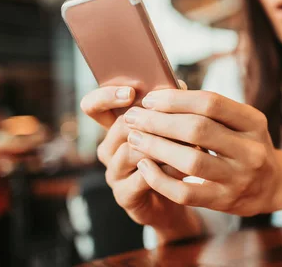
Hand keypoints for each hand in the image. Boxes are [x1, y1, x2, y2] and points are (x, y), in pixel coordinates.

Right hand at [82, 84, 202, 242]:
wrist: (179, 197)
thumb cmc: (175, 157)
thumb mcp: (171, 129)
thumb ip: (169, 109)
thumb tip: (179, 84)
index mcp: (115, 128)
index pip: (93, 106)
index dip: (106, 96)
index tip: (131, 92)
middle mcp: (109, 149)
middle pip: (120, 126)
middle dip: (152, 121)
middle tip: (180, 118)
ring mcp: (113, 173)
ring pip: (129, 151)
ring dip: (161, 146)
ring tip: (188, 143)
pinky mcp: (124, 196)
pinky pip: (141, 178)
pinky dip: (166, 170)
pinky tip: (184, 168)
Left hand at [123, 89, 281, 216]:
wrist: (273, 184)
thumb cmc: (246, 145)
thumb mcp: (242, 122)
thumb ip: (211, 110)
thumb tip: (162, 94)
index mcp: (254, 122)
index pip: (211, 103)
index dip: (176, 99)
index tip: (150, 99)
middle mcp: (250, 150)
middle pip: (198, 129)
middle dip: (159, 121)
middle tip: (134, 117)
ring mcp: (239, 178)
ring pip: (191, 161)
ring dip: (156, 147)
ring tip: (134, 138)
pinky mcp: (225, 201)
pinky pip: (186, 192)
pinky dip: (160, 179)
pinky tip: (144, 166)